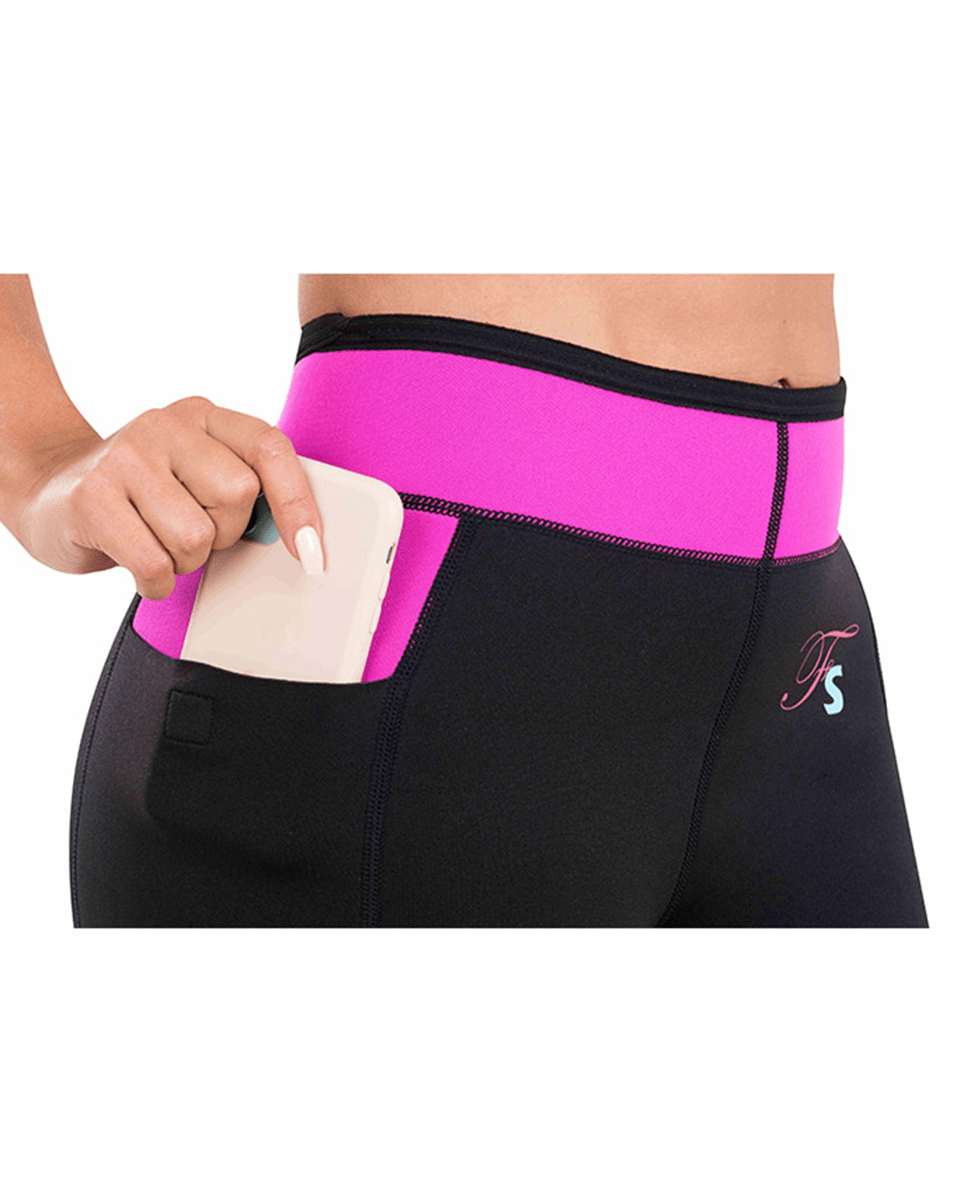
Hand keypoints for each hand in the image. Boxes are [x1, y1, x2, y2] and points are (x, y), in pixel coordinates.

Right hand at [14, 396, 325, 599]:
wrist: (50, 491)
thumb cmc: (142, 496)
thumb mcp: (196, 474)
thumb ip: (244, 486)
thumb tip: (303, 539)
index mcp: (203, 415)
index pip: (269, 447)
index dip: (298, 501)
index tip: (312, 551)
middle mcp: (164, 424)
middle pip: (237, 497)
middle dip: (223, 533)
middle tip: (190, 531)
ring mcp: (125, 456)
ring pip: (197, 536)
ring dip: (185, 561)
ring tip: (158, 543)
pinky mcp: (92, 497)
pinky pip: (156, 563)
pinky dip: (155, 581)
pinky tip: (138, 565)